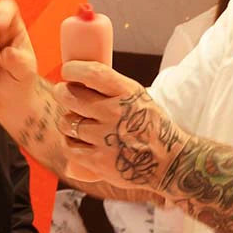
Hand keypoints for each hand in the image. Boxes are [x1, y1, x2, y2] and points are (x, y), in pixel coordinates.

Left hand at [55, 61, 187, 192]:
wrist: (170, 163)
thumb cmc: (152, 128)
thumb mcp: (140, 99)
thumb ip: (113, 89)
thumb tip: (80, 79)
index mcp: (127, 93)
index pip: (92, 73)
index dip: (73, 69)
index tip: (67, 70)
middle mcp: (115, 113)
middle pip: (71, 97)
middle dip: (62, 93)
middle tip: (64, 94)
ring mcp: (105, 138)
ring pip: (67, 123)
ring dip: (67, 121)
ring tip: (75, 122)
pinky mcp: (98, 162)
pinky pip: (69, 147)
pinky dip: (70, 143)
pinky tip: (77, 141)